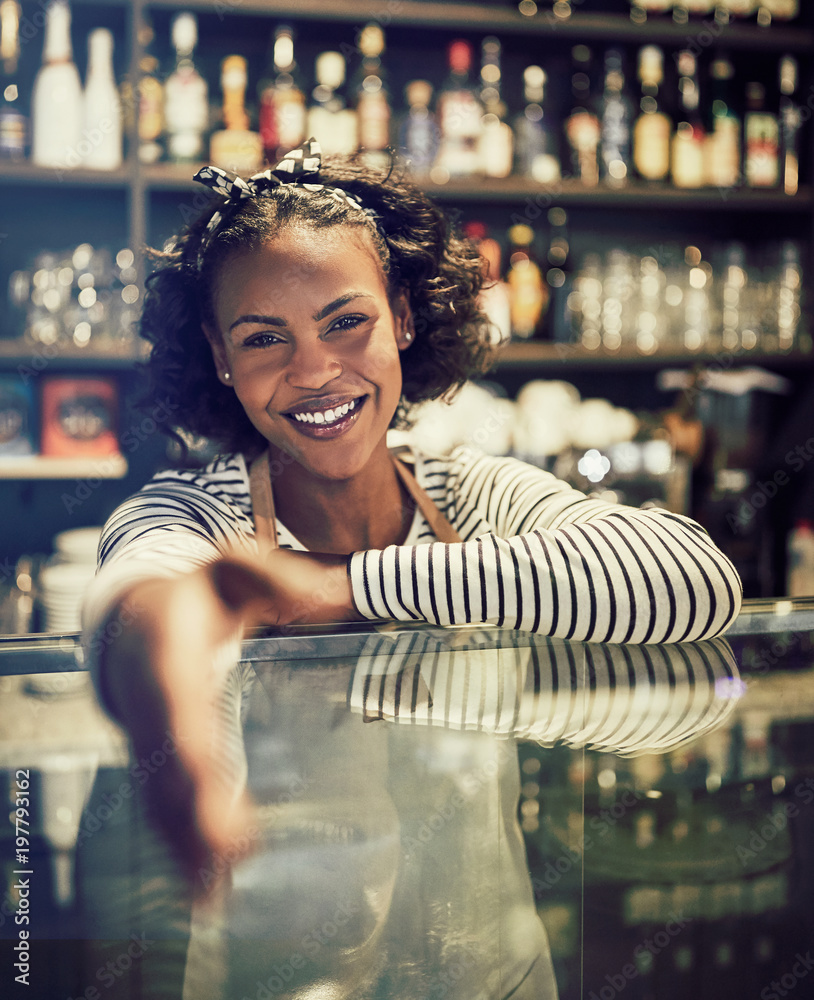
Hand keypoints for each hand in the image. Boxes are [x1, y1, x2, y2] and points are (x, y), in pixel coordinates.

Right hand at [97, 552, 363, 889]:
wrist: (132, 618)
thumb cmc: (195, 594)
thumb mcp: (231, 569)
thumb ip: (272, 576)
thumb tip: (326, 594)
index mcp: (168, 653)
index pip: (177, 700)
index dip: (188, 741)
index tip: (206, 779)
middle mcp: (151, 702)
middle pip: (167, 762)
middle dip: (190, 811)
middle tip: (227, 855)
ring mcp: (148, 736)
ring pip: (159, 796)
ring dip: (183, 844)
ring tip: (214, 893)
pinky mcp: (156, 761)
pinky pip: (162, 807)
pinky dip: (178, 847)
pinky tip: (204, 888)